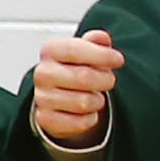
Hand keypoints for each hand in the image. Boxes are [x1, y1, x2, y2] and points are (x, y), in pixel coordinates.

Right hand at [30, 32, 122, 148]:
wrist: (58, 95)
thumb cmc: (76, 69)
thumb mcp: (86, 49)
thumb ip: (95, 41)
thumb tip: (101, 38)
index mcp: (51, 50)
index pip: (74, 50)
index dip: (100, 55)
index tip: (118, 60)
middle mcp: (43, 73)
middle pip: (83, 77)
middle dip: (104, 80)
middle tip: (108, 80)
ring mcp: (42, 97)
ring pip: (83, 102)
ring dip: (97, 101)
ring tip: (95, 96)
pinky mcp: (45, 119)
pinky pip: (78, 122)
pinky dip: (90, 119)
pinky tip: (87, 112)